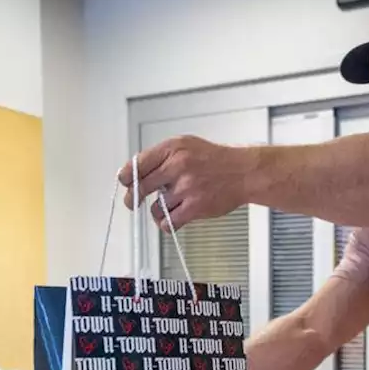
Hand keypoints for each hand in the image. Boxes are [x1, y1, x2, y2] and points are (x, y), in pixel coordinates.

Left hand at [118, 135, 256, 229]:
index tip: (125, 183)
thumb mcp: (186, 146)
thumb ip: (161, 157)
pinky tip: (173, 218)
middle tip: (133, 202)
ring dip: (158, 211)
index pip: (137, 164)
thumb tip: (135, 173)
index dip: (126, 177)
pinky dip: (167, 224)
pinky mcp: (195, 207)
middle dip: (134, 198)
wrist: (243, 172)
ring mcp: (186, 188)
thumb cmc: (214, 160)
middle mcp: (177, 166)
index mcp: (172, 149)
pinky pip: (169, 222)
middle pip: (140, 188)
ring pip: (155, 208)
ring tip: (169, 207)